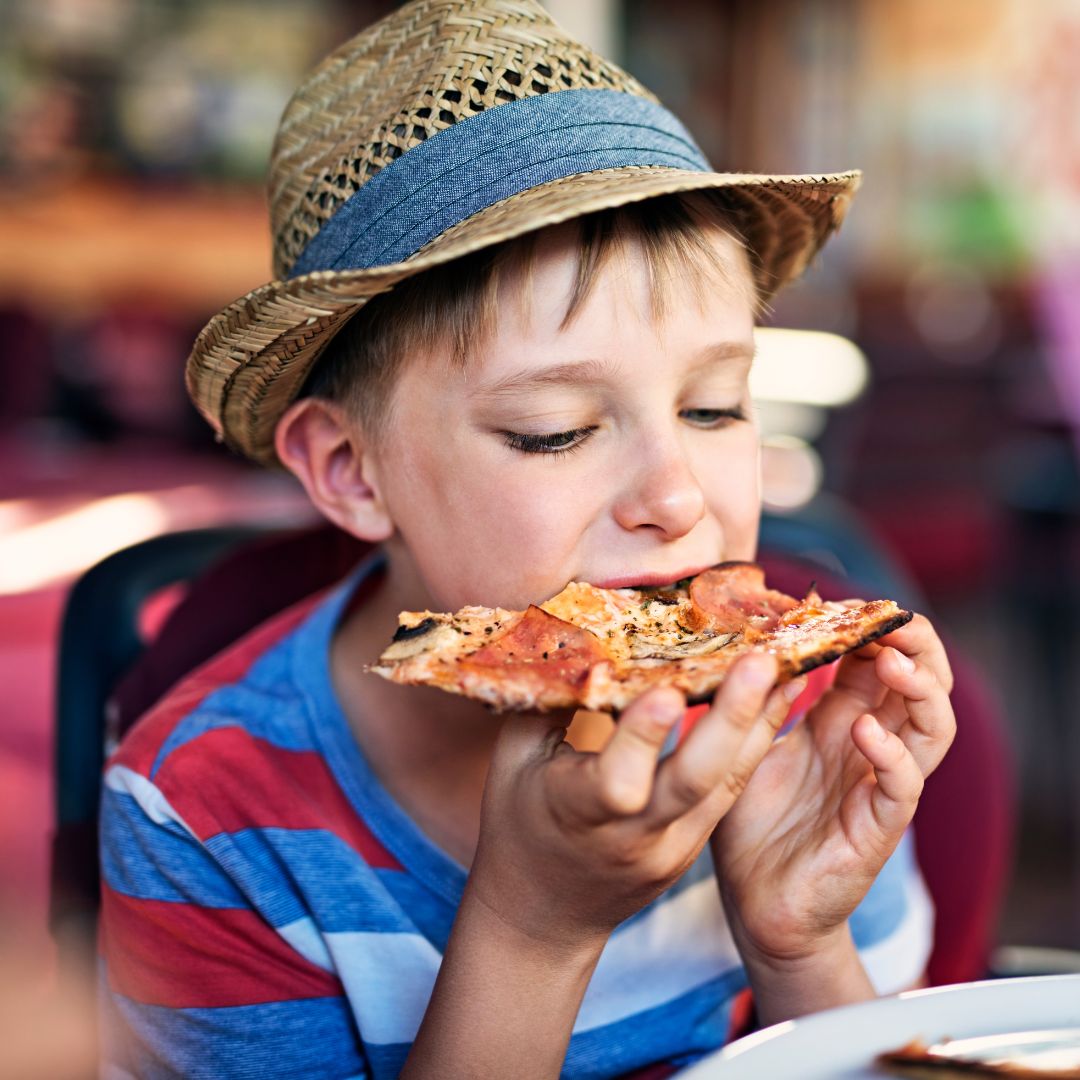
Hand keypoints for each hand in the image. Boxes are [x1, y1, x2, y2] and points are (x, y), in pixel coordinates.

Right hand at [466, 653, 803, 949]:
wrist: (544, 914)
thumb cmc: (520, 820)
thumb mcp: (515, 760)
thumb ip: (551, 702)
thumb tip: (584, 635)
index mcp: (575, 812)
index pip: (616, 781)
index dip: (641, 737)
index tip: (667, 689)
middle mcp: (631, 836)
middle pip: (691, 782)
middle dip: (729, 719)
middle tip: (760, 661)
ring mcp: (671, 847)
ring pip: (725, 785)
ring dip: (759, 723)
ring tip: (789, 664)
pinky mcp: (694, 846)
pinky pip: (730, 791)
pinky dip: (755, 743)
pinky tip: (778, 699)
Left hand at [711, 613, 955, 966]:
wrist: (753, 902)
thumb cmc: (750, 823)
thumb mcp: (748, 747)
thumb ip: (761, 702)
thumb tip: (757, 641)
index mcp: (839, 721)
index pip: (875, 661)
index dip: (873, 626)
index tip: (851, 599)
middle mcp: (867, 746)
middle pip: (920, 684)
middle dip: (916, 646)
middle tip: (893, 618)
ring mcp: (877, 785)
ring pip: (931, 729)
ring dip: (919, 690)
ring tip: (891, 660)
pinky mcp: (876, 827)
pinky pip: (902, 787)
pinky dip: (892, 755)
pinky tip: (864, 732)